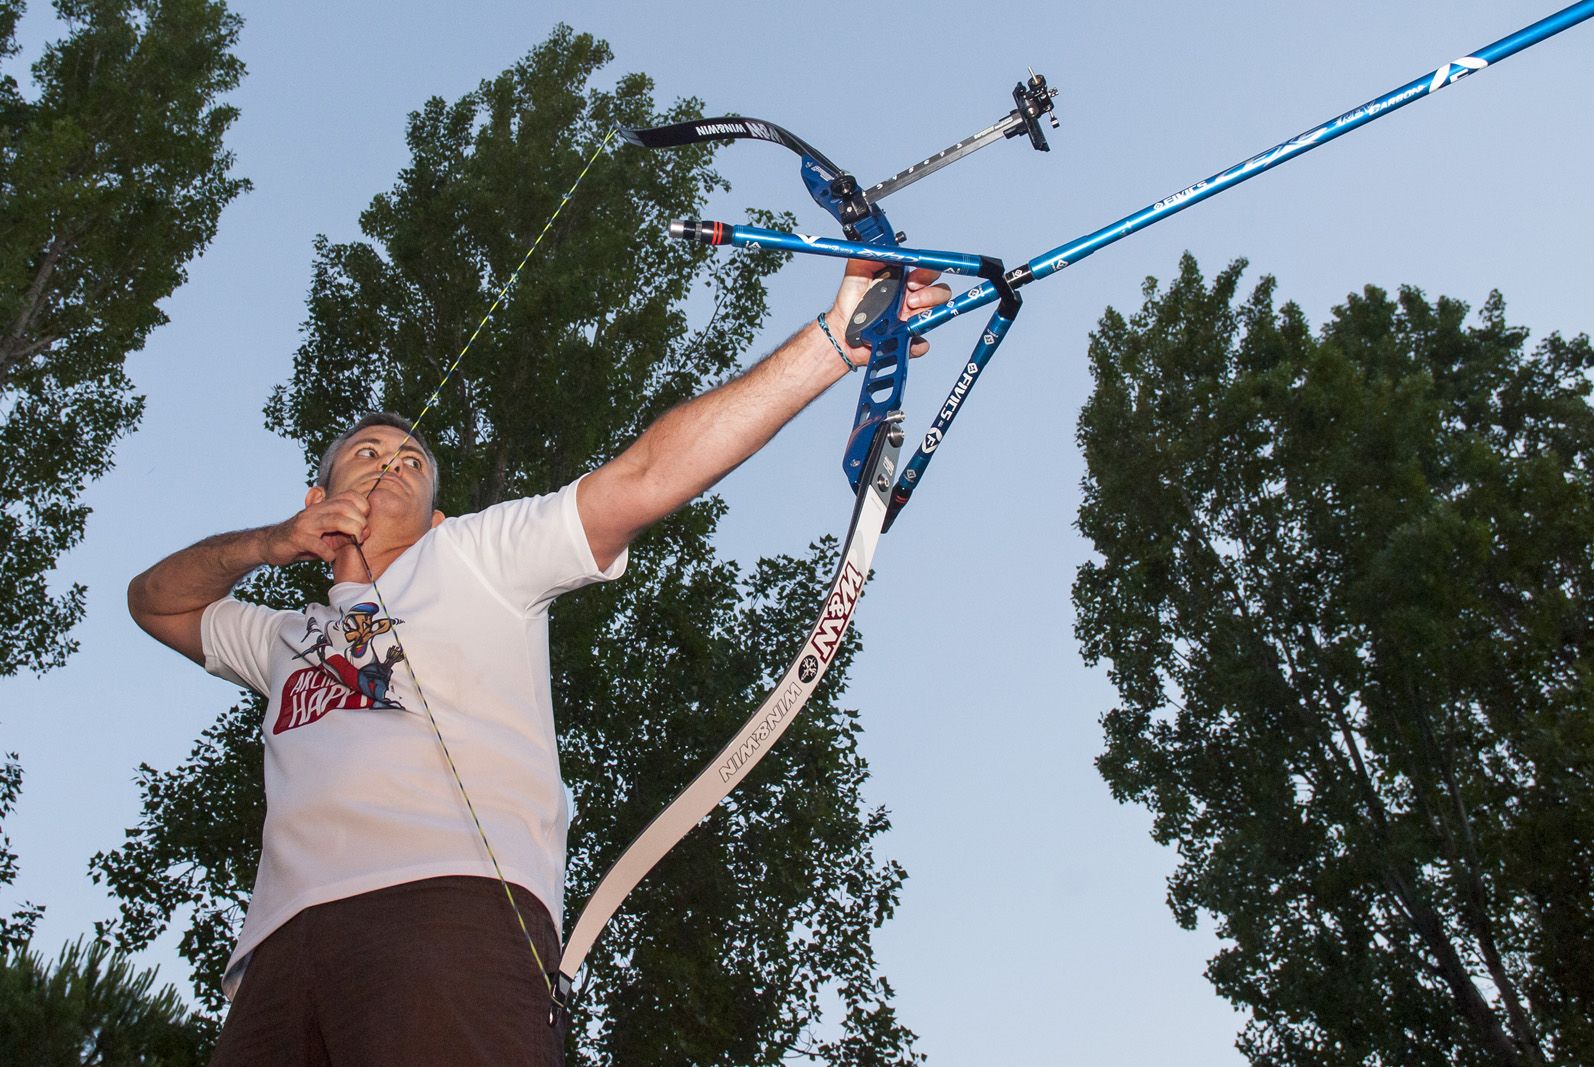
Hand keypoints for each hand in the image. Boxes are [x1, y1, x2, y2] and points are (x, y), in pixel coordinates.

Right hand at [261, 491, 371, 564]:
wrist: (271, 545)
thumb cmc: (304, 540)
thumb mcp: (327, 536)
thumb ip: (345, 534)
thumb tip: (365, 532)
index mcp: (323, 507)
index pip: (349, 496)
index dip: (363, 506)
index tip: (365, 521)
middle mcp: (315, 511)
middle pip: (345, 506)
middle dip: (360, 520)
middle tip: (361, 534)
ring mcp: (306, 523)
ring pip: (334, 520)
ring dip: (350, 530)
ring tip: (354, 541)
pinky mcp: (297, 538)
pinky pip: (317, 544)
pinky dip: (328, 553)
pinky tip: (329, 557)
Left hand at [827, 261, 952, 365]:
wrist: (840, 329)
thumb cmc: (850, 301)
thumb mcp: (856, 271)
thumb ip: (870, 255)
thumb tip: (882, 247)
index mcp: (904, 282)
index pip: (927, 273)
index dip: (927, 274)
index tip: (914, 279)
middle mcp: (911, 300)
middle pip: (940, 294)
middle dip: (931, 295)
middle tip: (910, 299)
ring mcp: (911, 320)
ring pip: (936, 316)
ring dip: (926, 315)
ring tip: (906, 317)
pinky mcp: (906, 340)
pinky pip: (922, 343)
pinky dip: (917, 343)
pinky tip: (904, 337)